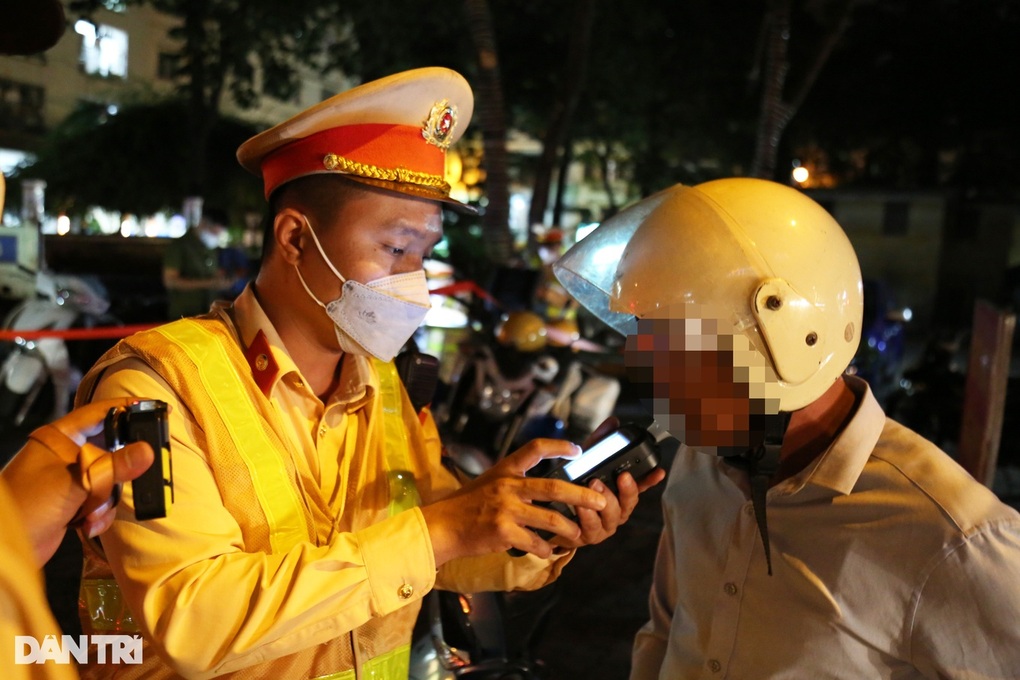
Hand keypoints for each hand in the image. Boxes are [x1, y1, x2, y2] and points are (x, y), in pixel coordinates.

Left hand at [0, 397, 155, 565]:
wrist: (3, 550)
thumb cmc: (28, 505)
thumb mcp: (74, 483)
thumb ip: (114, 466)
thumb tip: (149, 451)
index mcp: (60, 438)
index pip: (100, 413)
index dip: (129, 408)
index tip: (158, 409)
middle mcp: (67, 455)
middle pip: (110, 449)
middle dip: (119, 470)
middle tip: (137, 472)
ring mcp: (71, 479)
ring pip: (109, 479)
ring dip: (105, 500)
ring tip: (90, 512)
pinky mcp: (73, 502)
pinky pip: (101, 501)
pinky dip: (98, 515)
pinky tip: (85, 526)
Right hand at [421, 438, 607, 564]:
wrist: (443, 526)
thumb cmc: (467, 505)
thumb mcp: (490, 482)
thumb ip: (514, 481)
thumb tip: (546, 489)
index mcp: (506, 470)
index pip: (535, 449)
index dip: (558, 447)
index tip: (577, 450)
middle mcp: (508, 486)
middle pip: (555, 487)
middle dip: (582, 495)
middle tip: (600, 500)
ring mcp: (506, 509)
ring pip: (551, 518)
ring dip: (569, 529)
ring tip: (577, 534)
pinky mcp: (503, 532)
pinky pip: (535, 542)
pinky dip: (545, 549)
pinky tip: (547, 551)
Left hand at [552, 417, 666, 550]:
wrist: (549, 515)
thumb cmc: (573, 486)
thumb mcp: (586, 462)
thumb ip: (599, 443)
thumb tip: (613, 422)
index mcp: (619, 495)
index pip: (640, 486)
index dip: (651, 479)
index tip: (659, 471)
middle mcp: (615, 512)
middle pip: (629, 503)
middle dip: (627, 490)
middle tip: (620, 476)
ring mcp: (603, 526)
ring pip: (612, 517)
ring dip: (605, 500)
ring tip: (594, 485)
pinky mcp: (587, 537)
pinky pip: (590, 529)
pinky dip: (586, 516)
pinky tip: (579, 506)